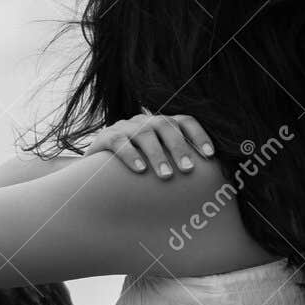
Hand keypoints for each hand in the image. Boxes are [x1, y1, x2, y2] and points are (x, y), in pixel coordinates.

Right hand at [85, 112, 214, 179]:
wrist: (94, 168)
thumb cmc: (133, 169)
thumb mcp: (156, 161)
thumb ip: (175, 163)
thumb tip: (205, 182)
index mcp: (160, 124)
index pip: (184, 121)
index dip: (199, 135)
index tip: (209, 155)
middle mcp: (144, 121)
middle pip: (165, 126)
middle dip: (179, 147)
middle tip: (188, 170)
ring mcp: (124, 128)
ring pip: (144, 134)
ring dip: (158, 154)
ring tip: (166, 175)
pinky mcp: (105, 138)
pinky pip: (119, 143)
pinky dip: (131, 156)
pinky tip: (140, 170)